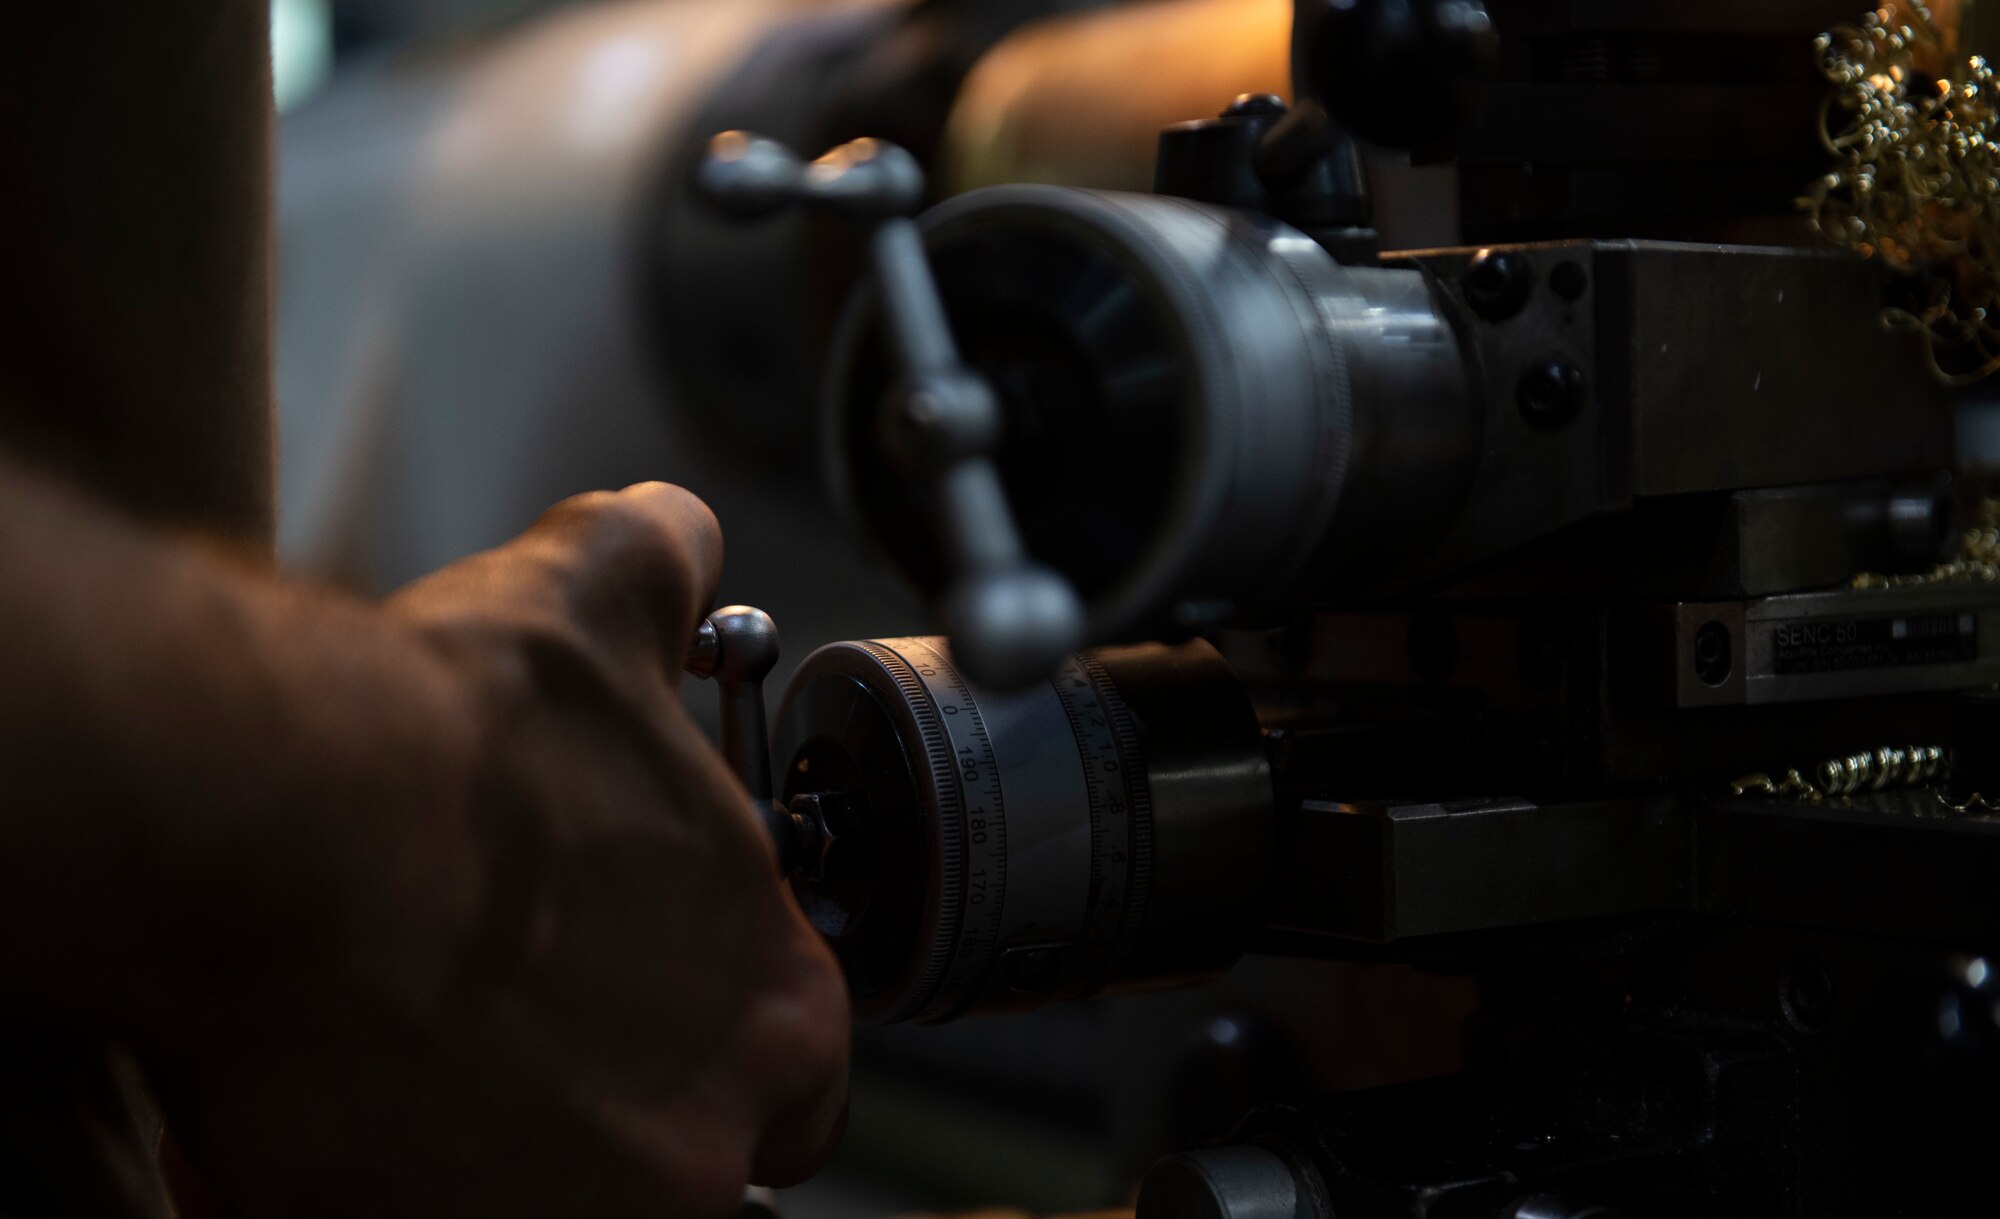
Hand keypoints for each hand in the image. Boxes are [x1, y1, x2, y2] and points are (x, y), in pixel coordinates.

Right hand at [148, 484, 848, 1218]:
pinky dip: (395, 1185)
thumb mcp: (593, 601)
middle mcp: (710, 1130)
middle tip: (510, 1043)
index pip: (796, 1065)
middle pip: (689, 1156)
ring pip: (570, 1203)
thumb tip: (674, 530)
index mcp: (774, 999)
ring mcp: (592, 1212)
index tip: (629, 1007)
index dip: (711, 1032)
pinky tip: (345, 1103)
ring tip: (418, 1067)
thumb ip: (666, 565)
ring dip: (505, 1156)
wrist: (280, 819)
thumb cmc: (443, 733)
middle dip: (611, 1109)